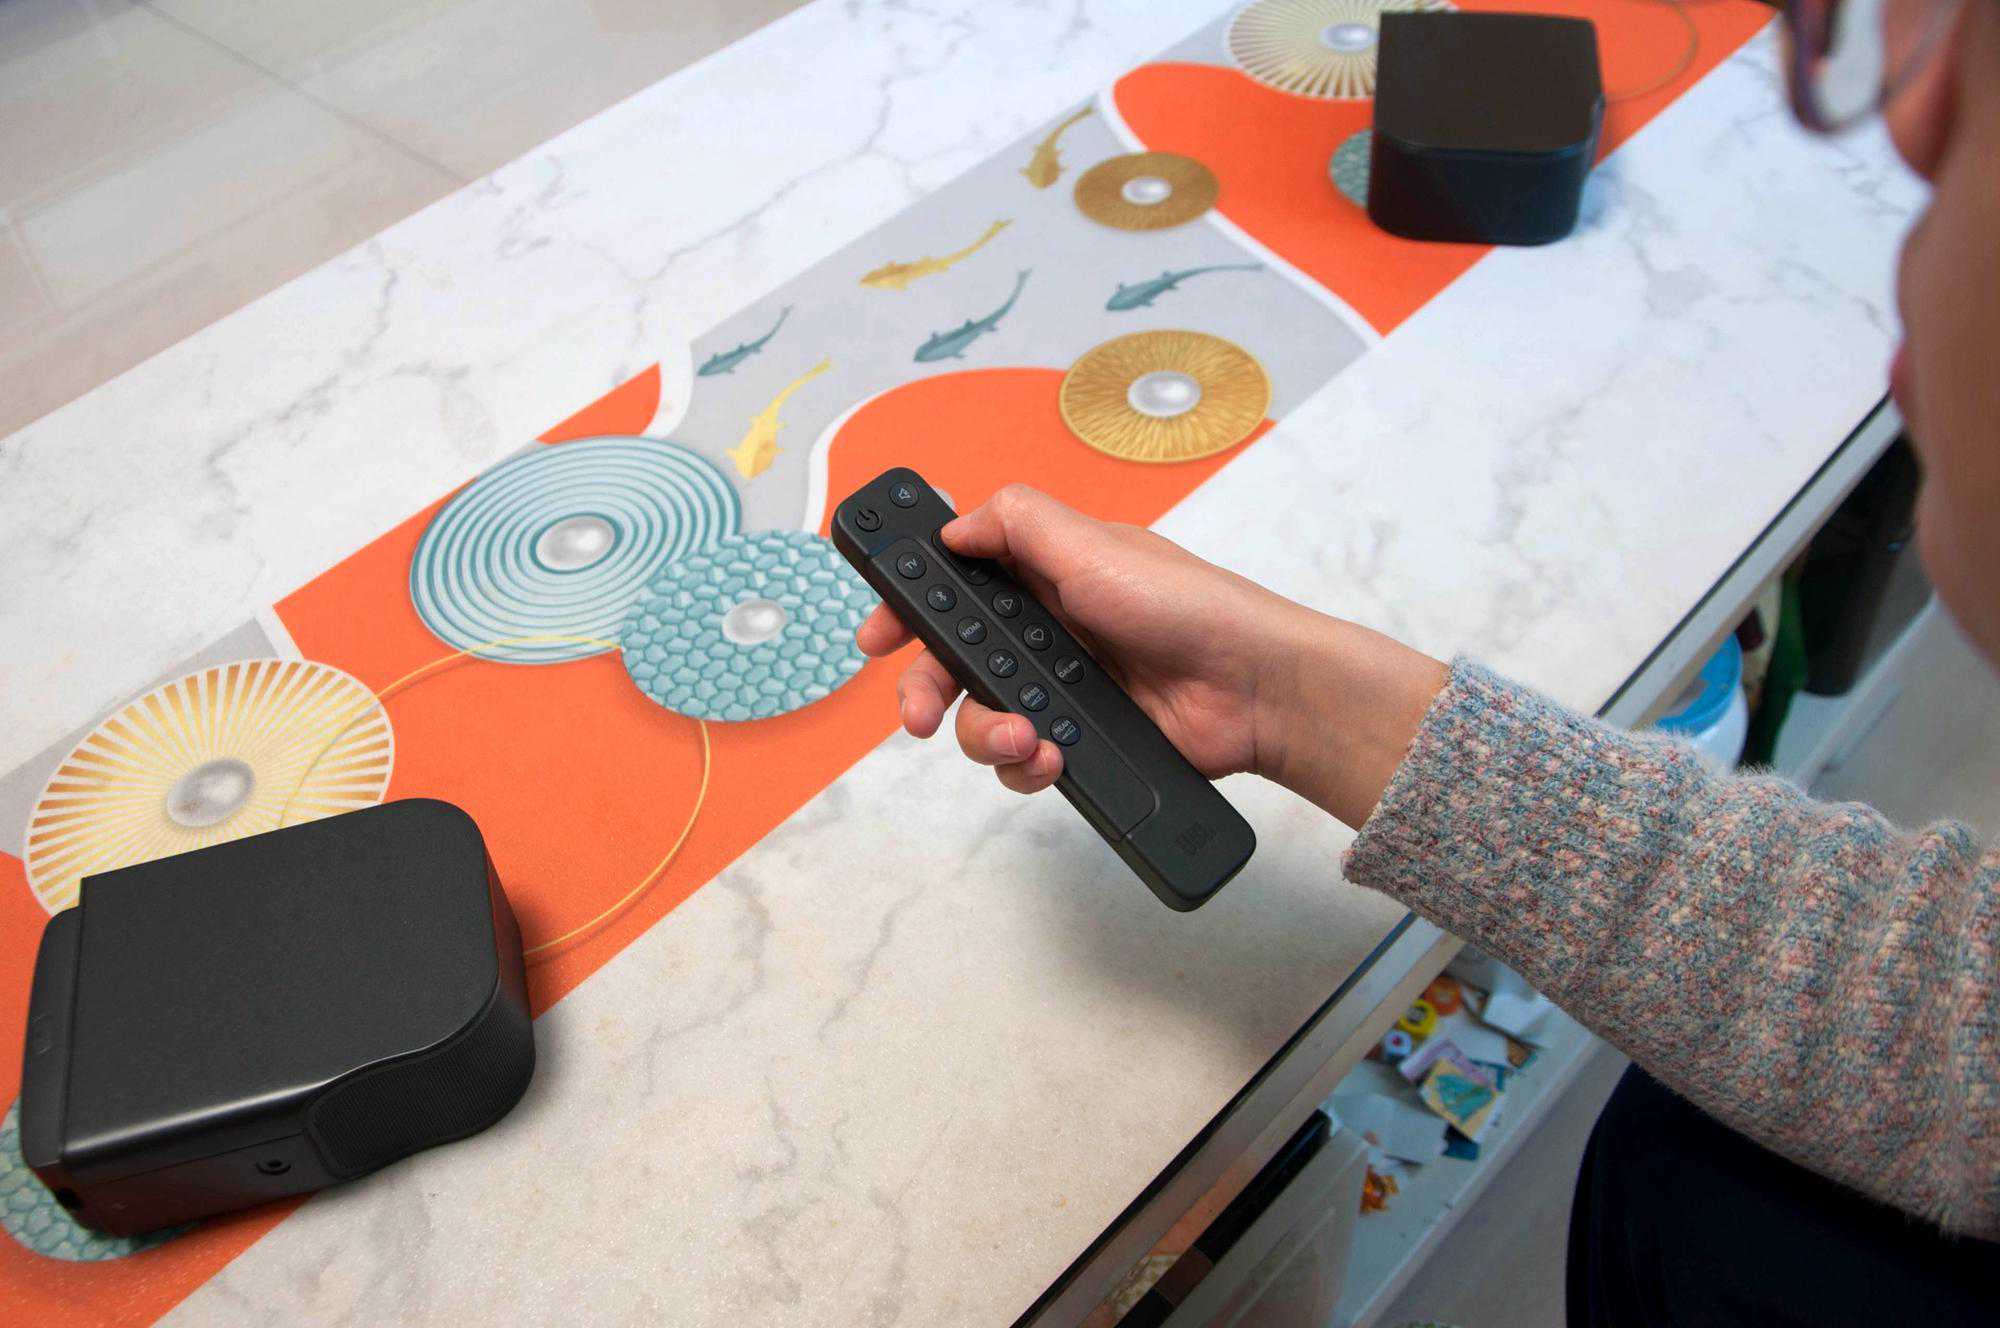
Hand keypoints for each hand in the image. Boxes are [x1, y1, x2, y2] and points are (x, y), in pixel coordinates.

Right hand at [855, 484, 1448, 826]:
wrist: (1251, 689)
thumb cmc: (1184, 605)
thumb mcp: (1093, 543)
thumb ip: (1014, 523)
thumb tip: (952, 525)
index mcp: (1042, 574)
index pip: (955, 586)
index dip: (910, 610)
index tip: (877, 637)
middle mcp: (1045, 631)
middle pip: (953, 664)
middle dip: (927, 690)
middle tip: (919, 714)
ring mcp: (1062, 690)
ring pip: (981, 719)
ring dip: (986, 732)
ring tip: (1027, 736)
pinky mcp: (1081, 741)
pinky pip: (1022, 760)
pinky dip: (1026, 763)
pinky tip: (1053, 757)